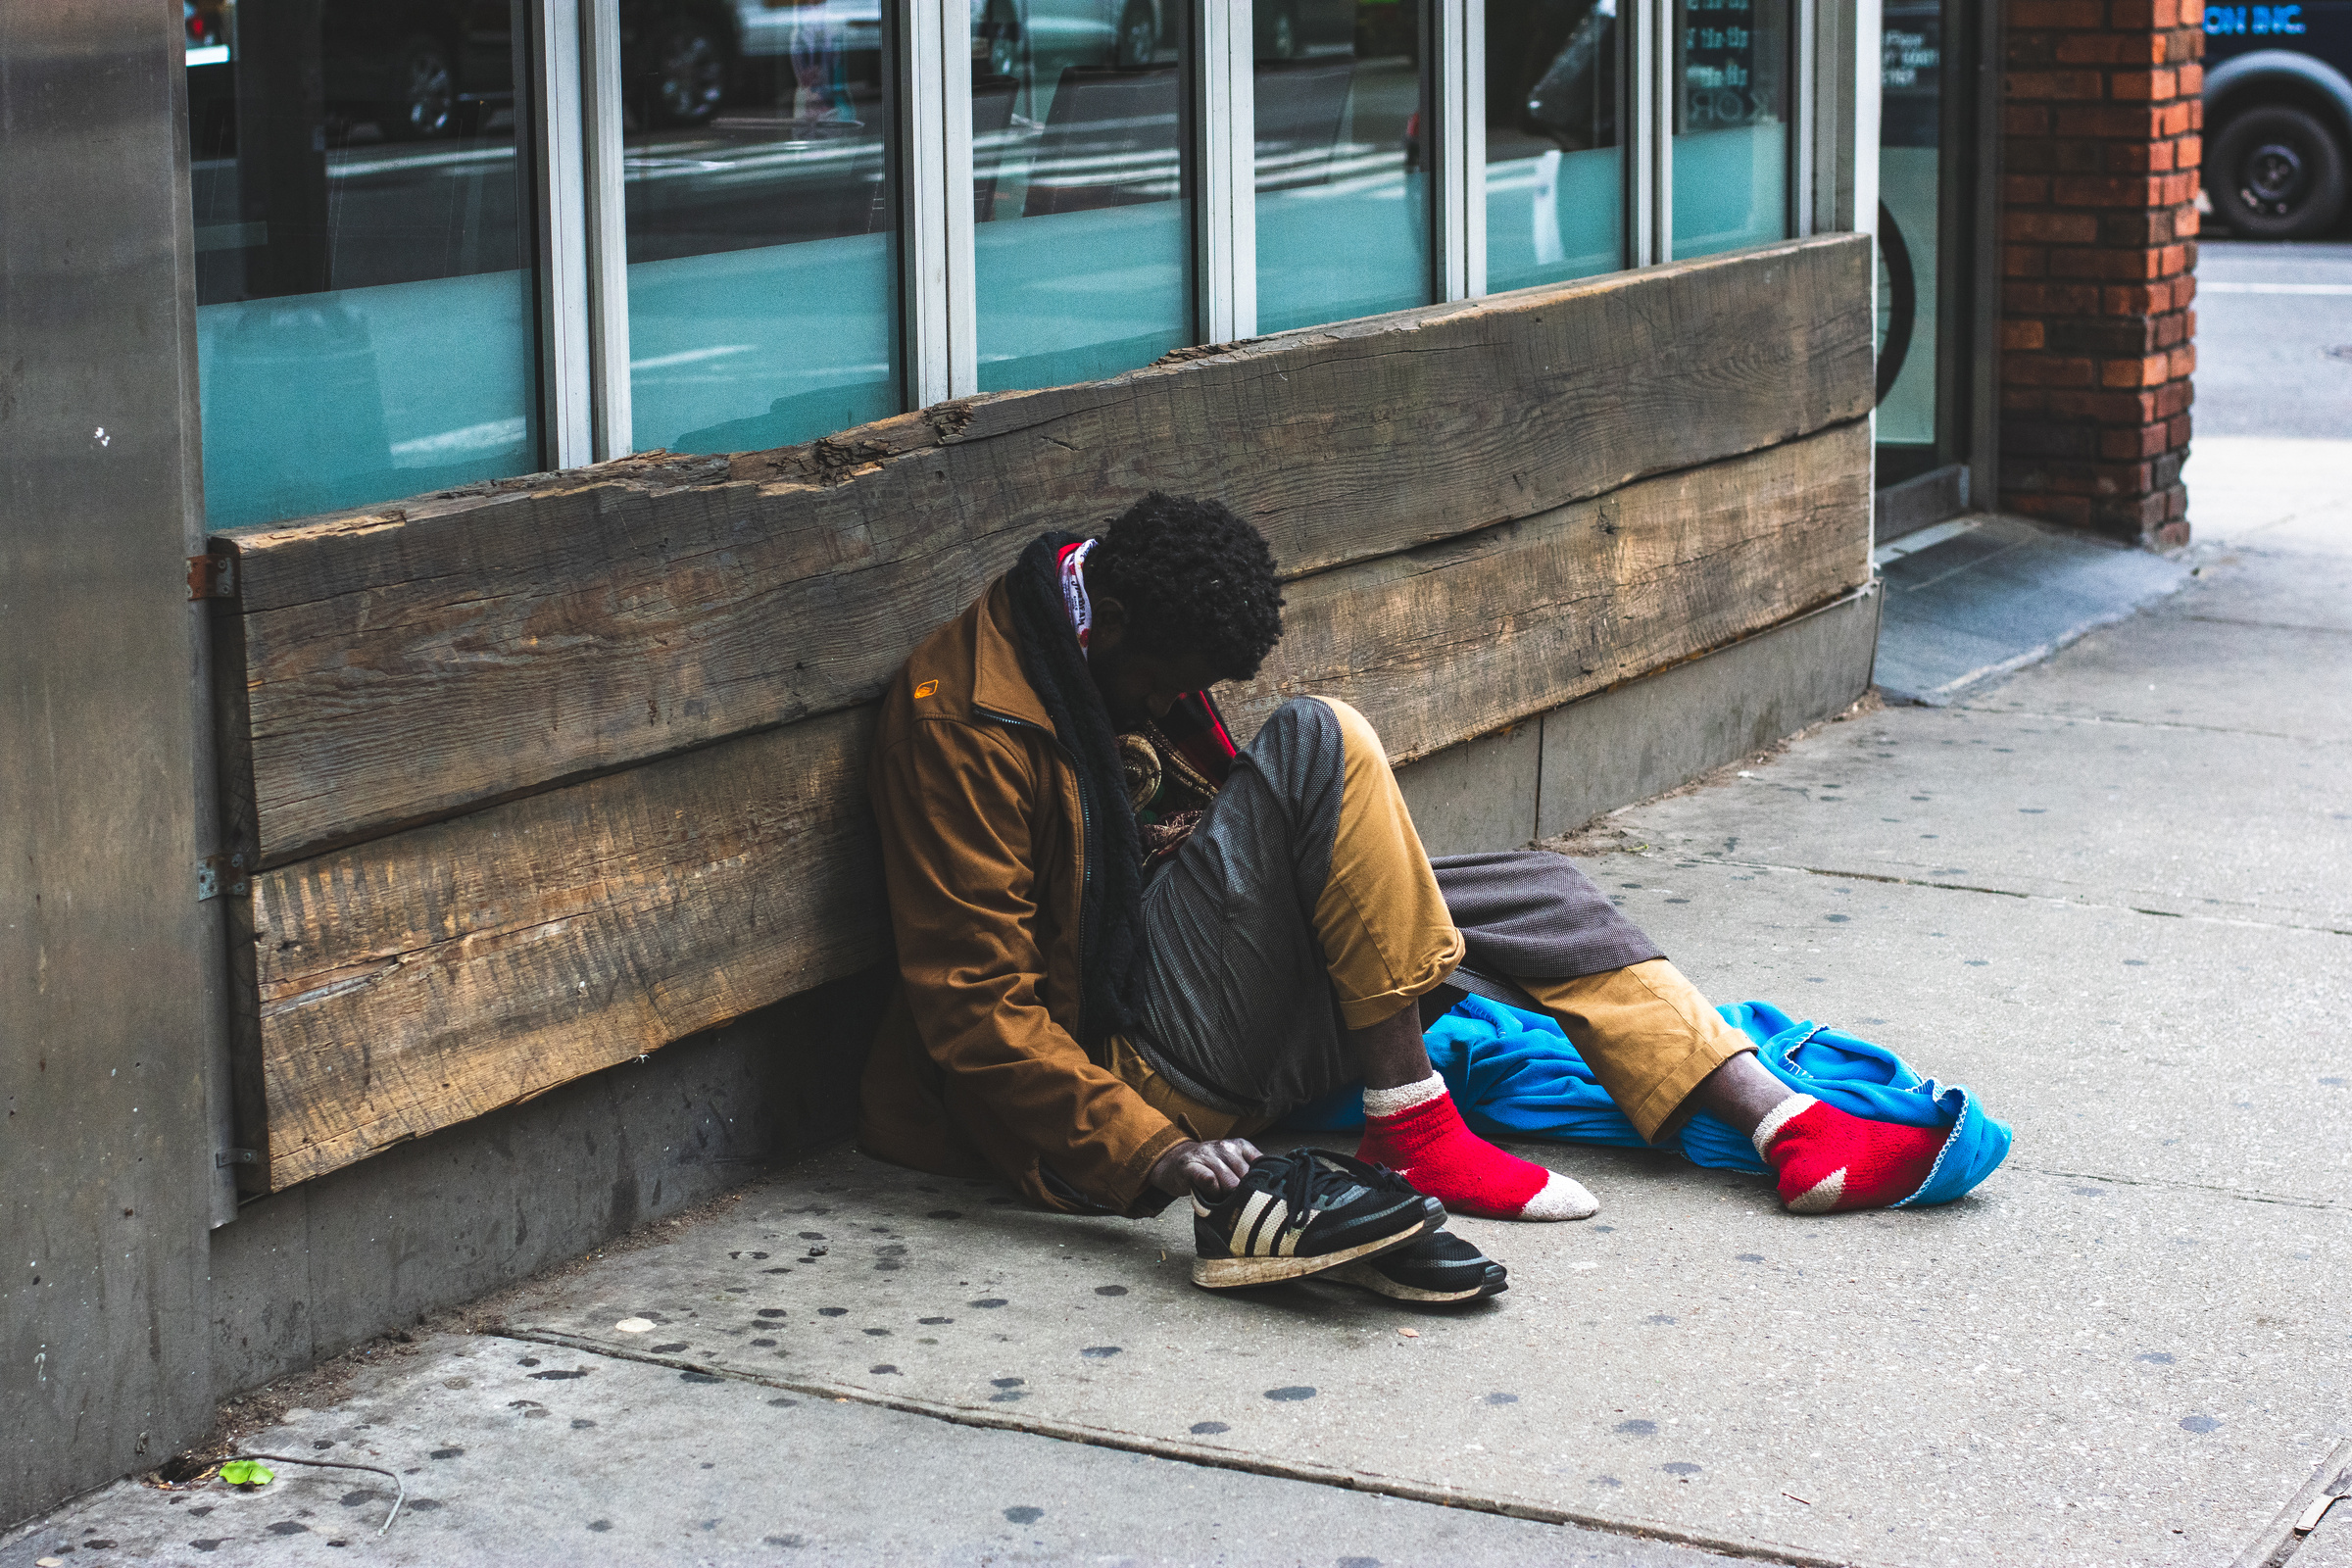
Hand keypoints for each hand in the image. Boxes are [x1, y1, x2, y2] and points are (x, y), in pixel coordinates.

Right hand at [1147, 1137, 1262, 1198]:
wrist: (1174, 1162)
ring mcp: (1207, 1154)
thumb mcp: (1233, 1163)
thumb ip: (1251, 1172)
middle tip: (1238, 1205)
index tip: (1262, 1197)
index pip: (1261, 1165)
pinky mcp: (1191, 1165)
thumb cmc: (1209, 1168)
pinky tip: (1209, 1197)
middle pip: (1246, 1179)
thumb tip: (1274, 1189)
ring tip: (1222, 1202)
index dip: (1262, 1184)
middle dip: (1244, 1196)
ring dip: (1227, 1198)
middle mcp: (1225, 1146)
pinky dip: (1212, 1194)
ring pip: (1230, 1183)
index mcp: (1241, 1145)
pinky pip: (1209, 1181)